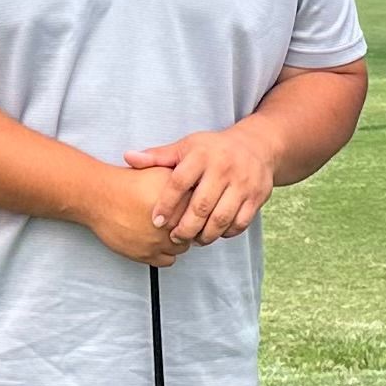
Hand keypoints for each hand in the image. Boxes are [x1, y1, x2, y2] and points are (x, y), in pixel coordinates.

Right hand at [85, 166, 190, 267]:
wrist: (101, 197)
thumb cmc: (127, 184)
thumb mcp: (161, 172)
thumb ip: (184, 181)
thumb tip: (200, 187)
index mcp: (178, 203)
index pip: (202, 213)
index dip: (197, 211)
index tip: (193, 210)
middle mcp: (170, 224)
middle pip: (195, 232)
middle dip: (190, 226)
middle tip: (181, 220)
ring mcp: (159, 241)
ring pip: (183, 247)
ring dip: (178, 240)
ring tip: (169, 230)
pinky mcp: (146, 255)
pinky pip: (168, 260)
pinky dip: (166, 252)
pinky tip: (160, 241)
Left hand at [123, 122, 274, 245]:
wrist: (257, 146)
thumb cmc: (213, 150)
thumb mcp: (186, 147)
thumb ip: (158, 156)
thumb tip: (128, 157)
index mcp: (202, 155)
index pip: (179, 182)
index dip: (166, 204)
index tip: (156, 221)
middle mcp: (223, 168)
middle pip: (201, 206)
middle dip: (185, 227)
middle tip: (175, 237)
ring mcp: (243, 183)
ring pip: (221, 218)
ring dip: (205, 235)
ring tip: (194, 239)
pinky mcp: (257, 196)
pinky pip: (240, 222)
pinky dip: (226, 233)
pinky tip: (214, 233)